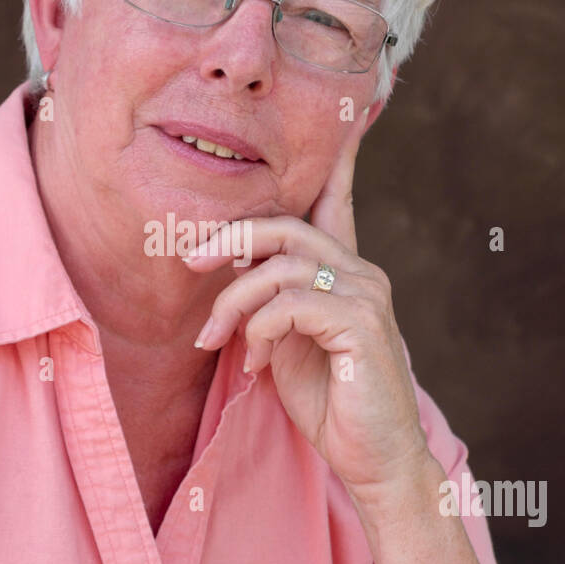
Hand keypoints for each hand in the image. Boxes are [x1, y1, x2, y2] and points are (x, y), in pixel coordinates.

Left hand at [184, 108, 430, 505]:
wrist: (377, 461)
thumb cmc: (331, 404)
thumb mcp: (289, 345)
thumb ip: (270, 304)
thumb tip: (233, 273)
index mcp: (346, 270)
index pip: (336, 199)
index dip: (335, 155)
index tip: (347, 103)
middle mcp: (362, 272)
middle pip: (285, 224)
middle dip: (227, 237)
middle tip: (187, 262)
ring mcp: (366, 296)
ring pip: (281, 264)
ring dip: (233, 302)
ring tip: (213, 340)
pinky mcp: (362, 326)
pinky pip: (292, 303)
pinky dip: (261, 330)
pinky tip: (257, 363)